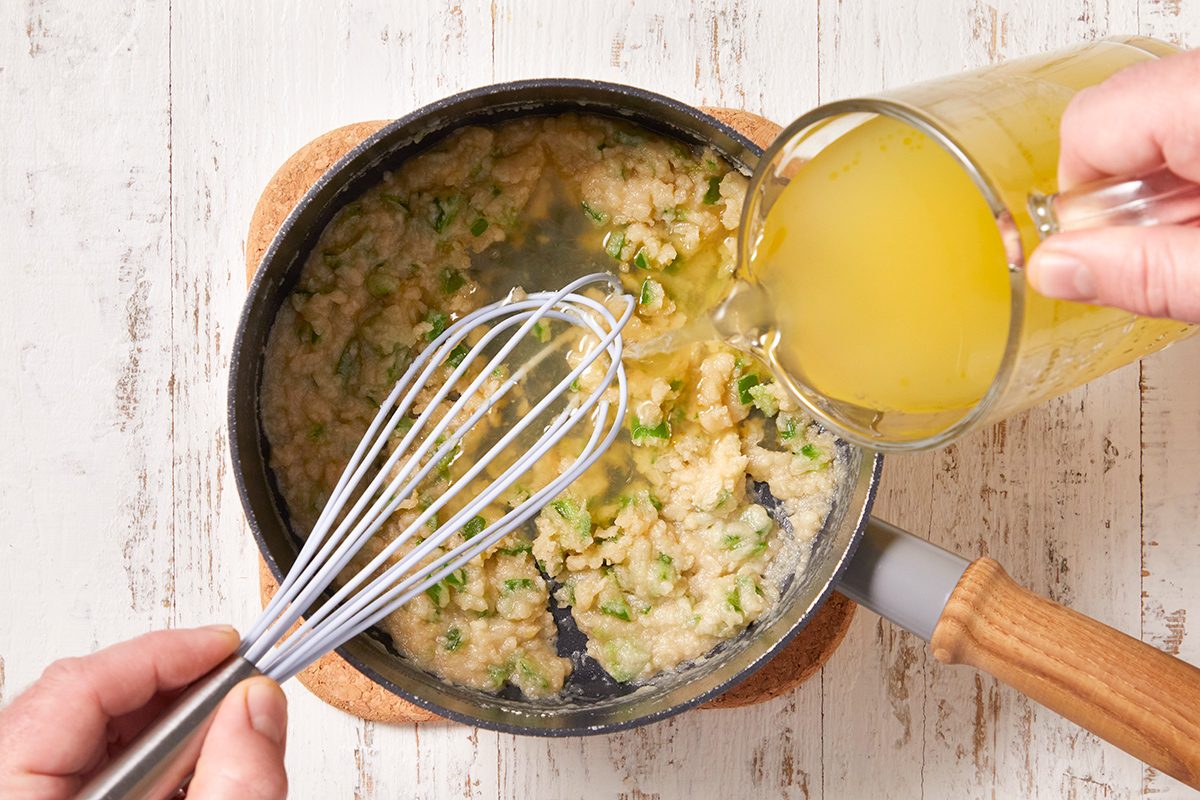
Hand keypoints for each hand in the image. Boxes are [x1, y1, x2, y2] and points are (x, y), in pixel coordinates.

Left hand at [0, 627, 287, 799]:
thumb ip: (232, 784)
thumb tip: (259, 705)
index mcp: (14, 793)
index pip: (78, 686)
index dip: (164, 654)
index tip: (228, 646)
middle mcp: (9, 787)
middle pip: (84, 700)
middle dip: (174, 689)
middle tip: (238, 691)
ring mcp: (25, 796)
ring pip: (91, 730)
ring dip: (167, 728)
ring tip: (221, 744)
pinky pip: (90, 762)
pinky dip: (151, 759)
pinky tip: (189, 777)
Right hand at [1027, 48, 1199, 322]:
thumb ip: (1145, 273)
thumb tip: (1056, 269)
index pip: (1089, 125)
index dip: (1081, 197)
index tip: (1106, 247)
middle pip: (1120, 112)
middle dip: (1121, 186)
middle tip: (1164, 243)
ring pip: (1162, 114)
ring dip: (1164, 179)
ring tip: (1199, 230)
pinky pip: (1193, 112)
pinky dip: (1194, 164)